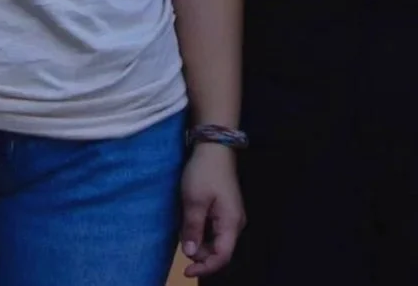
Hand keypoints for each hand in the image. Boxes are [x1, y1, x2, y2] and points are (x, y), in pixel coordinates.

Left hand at [178, 142, 244, 277]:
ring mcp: (231, 216)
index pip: (222, 257)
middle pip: (219, 250)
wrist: (215, 147)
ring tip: (184, 225)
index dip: (205, 267)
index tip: (186, 271)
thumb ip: (193, 229)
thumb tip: (190, 254)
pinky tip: (190, 220)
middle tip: (182, 239)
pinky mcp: (225, 209)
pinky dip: (201, 230)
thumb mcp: (194, 201)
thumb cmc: (204, 173)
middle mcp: (235, 223)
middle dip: (199, 253)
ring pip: (215, 240)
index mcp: (231, 223)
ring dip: (199, 240)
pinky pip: (214, 229)